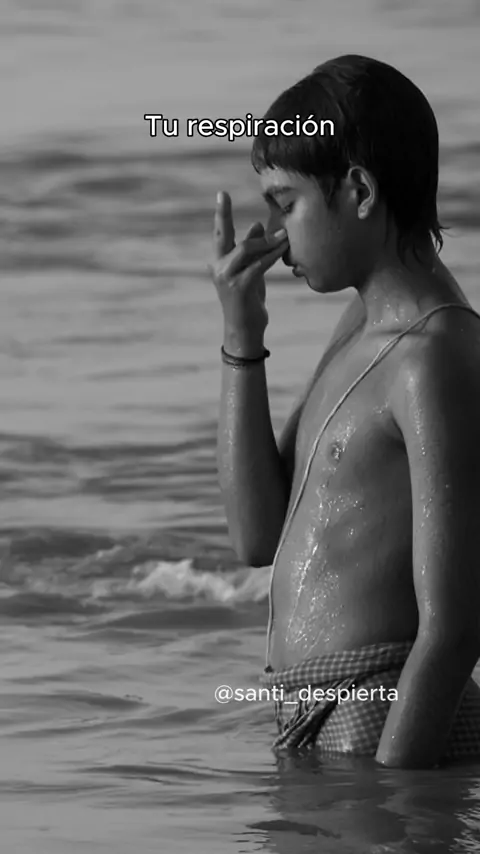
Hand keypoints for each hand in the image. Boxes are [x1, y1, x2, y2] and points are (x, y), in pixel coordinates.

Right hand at [208, 191, 287, 344]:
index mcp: (219, 263)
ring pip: (246, 248)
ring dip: (268, 240)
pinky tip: (284, 248)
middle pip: (226, 236)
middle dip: (229, 216)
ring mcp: (227, 278)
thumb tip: (258, 224)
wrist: (244, 332)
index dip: (222, 214)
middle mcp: (218, 268)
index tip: (222, 194)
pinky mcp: (240, 287)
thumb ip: (252, 251)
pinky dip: (273, 255)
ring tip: (285, 234)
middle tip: (239, 201)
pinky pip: (259, 264)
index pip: (220, 234)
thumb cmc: (248, 302)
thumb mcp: (249, 273)